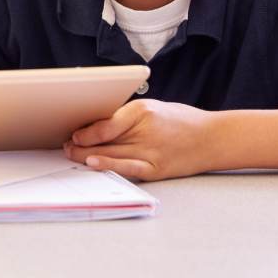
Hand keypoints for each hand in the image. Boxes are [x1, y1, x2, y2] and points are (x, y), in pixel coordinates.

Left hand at [63, 99, 218, 180]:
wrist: (212, 138)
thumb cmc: (179, 120)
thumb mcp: (151, 108)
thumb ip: (125, 117)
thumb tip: (94, 125)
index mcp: (142, 111)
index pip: (107, 124)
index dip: (86, 132)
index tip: (74, 134)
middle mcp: (146, 131)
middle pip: (105, 141)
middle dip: (80, 145)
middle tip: (66, 146)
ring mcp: (152, 152)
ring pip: (111, 155)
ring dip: (87, 156)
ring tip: (72, 155)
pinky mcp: (157, 169)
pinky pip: (127, 169)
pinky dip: (108, 166)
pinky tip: (93, 164)